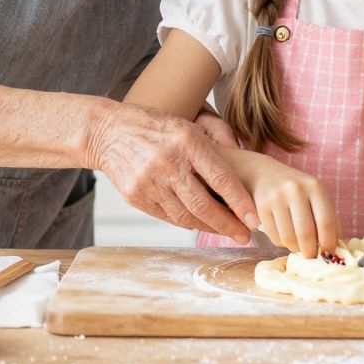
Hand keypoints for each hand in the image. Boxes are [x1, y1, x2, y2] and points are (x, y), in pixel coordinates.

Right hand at [91, 101, 258, 242]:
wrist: (109, 132)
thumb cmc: (156, 128)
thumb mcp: (187, 128)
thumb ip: (211, 152)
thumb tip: (241, 183)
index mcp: (186, 141)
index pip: (220, 178)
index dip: (240, 202)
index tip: (254, 219)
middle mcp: (167, 163)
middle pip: (203, 205)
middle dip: (227, 225)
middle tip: (244, 236)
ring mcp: (148, 182)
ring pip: (185, 216)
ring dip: (208, 227)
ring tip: (224, 230)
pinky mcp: (135, 196)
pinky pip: (167, 217)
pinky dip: (186, 222)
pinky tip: (198, 222)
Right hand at [229, 150, 338, 258]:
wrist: (266, 174)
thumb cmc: (299, 191)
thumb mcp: (317, 197)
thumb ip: (329, 219)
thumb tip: (337, 248)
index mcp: (315, 186)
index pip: (326, 221)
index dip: (329, 242)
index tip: (329, 253)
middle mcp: (295, 189)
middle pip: (306, 232)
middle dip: (311, 251)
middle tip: (312, 256)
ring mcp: (276, 197)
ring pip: (288, 238)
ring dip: (296, 249)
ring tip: (299, 246)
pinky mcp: (261, 207)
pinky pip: (274, 237)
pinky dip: (282, 244)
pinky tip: (286, 237)